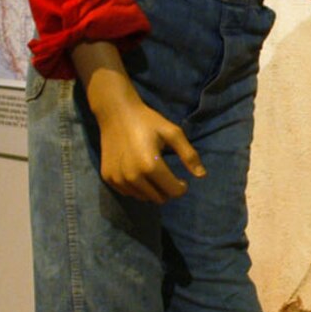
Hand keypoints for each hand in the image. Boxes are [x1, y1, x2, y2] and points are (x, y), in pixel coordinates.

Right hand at [70, 40, 204, 202]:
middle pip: (159, 198)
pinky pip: (128, 193)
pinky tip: (137, 171)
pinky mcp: (108, 178)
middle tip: (166, 175)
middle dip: (167, 190)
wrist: (116, 113)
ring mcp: (118, 179)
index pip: (173, 192)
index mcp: (151, 166)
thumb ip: (189, 155)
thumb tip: (202, 175)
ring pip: (144, 198)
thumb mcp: (172, 133)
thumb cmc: (147, 121)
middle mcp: (133, 177)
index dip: (181, 187)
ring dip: (151, 190)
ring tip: (151, 172)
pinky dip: (136, 188)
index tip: (182, 180)